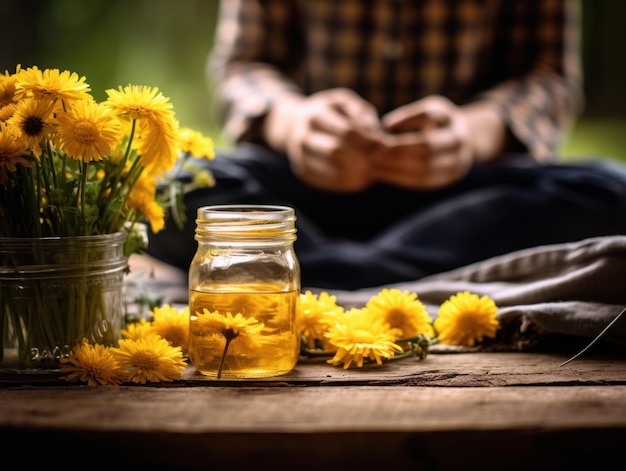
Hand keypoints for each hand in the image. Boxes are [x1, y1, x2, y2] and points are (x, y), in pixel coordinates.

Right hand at [263, 88, 382, 192]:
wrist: (294, 125)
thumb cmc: (329, 113)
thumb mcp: (343, 102)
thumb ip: (360, 111)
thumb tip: (373, 129)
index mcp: (315, 115)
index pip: (345, 131)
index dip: (368, 140)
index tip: (385, 145)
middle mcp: (303, 137)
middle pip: (336, 152)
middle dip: (363, 158)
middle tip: (381, 161)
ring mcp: (300, 157)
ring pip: (333, 170)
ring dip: (359, 173)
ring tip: (374, 170)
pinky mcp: (303, 173)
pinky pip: (329, 183)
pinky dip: (350, 183)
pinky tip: (363, 178)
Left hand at [372, 95, 474, 189]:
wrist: (464, 142)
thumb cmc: (435, 123)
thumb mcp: (426, 111)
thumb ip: (408, 116)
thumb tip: (385, 126)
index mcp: (450, 118)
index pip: (429, 116)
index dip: (407, 120)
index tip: (384, 126)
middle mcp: (458, 139)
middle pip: (427, 147)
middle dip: (397, 150)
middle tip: (372, 151)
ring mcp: (458, 160)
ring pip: (425, 168)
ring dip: (396, 168)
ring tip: (374, 165)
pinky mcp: (450, 178)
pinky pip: (424, 182)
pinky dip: (401, 178)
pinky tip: (383, 174)